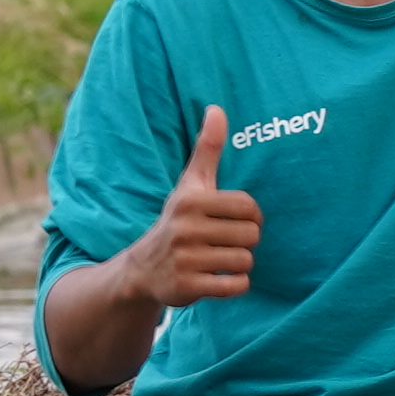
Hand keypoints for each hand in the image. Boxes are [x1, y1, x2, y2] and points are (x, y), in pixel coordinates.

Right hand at [129, 106, 263, 311]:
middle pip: (251, 236)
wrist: (143, 269)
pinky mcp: (187, 287)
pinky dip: (234, 285)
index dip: (250, 216)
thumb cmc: (178, 219)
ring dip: (238, 263)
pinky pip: (237, 286)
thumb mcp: (190, 184)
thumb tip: (217, 108)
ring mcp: (185, 259)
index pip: (250, 208)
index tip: (233, 220)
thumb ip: (208, 148)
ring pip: (246, 261)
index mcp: (191, 201)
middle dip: (244, 241)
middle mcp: (185, 229)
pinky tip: (217, 278)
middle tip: (222, 242)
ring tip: (217, 259)